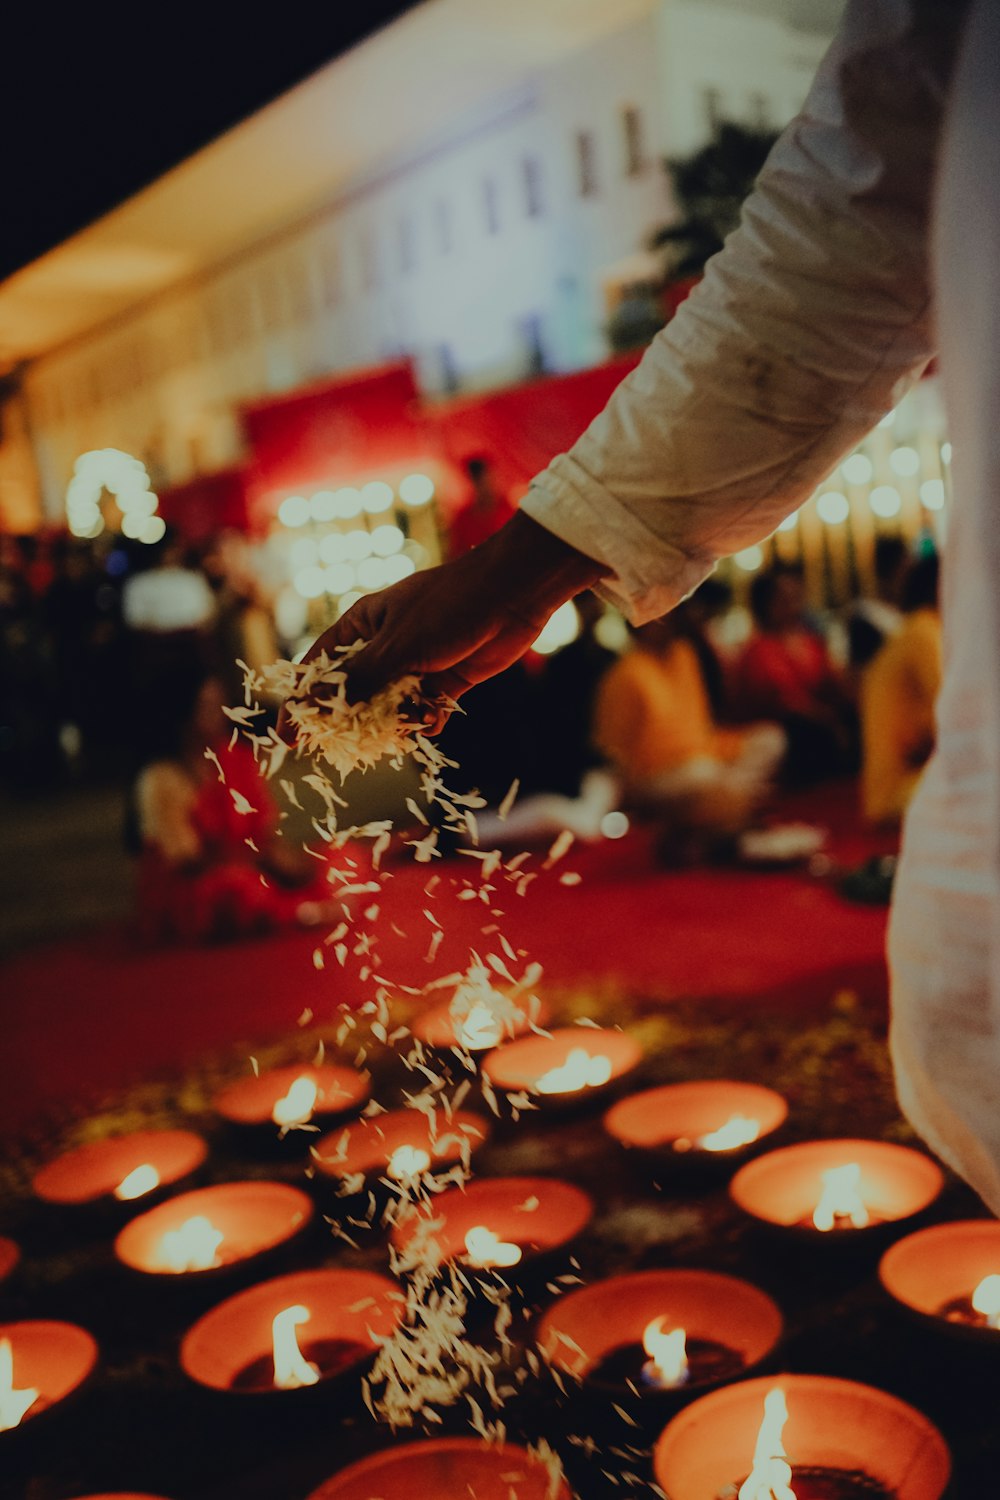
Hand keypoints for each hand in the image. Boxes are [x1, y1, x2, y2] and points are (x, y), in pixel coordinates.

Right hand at [281, 513, 604, 732]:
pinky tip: (432, 719)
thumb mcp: (397, 646)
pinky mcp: (445, 681)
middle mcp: (385, 646)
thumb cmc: (448, 607)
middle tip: (344, 749)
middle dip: (350, 721)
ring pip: (390, 707)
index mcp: (362, 625)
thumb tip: (312, 708)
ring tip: (395, 731)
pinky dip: (426, 719)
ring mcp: (415, 665)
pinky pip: (425, 711)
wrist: (512, 595)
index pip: (320, 667)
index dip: (302, 702)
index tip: (287, 737)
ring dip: (391, 723)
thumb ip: (358, 681)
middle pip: (354, 693)